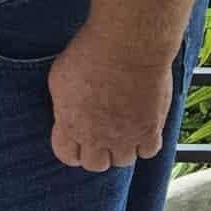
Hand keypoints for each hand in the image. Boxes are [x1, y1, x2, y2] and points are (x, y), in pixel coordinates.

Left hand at [48, 26, 174, 171]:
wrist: (128, 45)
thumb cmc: (90, 53)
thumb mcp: (59, 78)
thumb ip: (63, 105)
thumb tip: (66, 115)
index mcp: (70, 125)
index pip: (67, 156)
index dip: (72, 149)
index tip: (77, 138)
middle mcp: (97, 137)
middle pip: (95, 164)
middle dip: (96, 152)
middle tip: (101, 135)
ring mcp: (125, 136)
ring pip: (123, 161)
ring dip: (122, 148)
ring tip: (123, 130)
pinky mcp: (150, 130)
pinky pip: (148, 152)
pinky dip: (145, 144)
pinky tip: (143, 128)